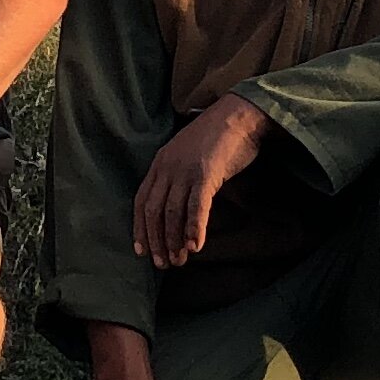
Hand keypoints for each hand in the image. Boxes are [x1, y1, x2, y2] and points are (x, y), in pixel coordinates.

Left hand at [133, 95, 272, 268]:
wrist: (239, 115)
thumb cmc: (217, 138)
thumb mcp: (187, 156)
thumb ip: (178, 177)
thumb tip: (177, 209)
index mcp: (160, 163)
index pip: (141, 201)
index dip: (140, 228)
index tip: (141, 251)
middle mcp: (167, 167)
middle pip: (154, 211)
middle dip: (156, 240)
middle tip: (163, 264)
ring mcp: (186, 170)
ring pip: (173, 212)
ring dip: (174, 240)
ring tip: (179, 260)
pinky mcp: (206, 173)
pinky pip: (196, 206)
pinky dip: (194, 228)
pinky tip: (196, 246)